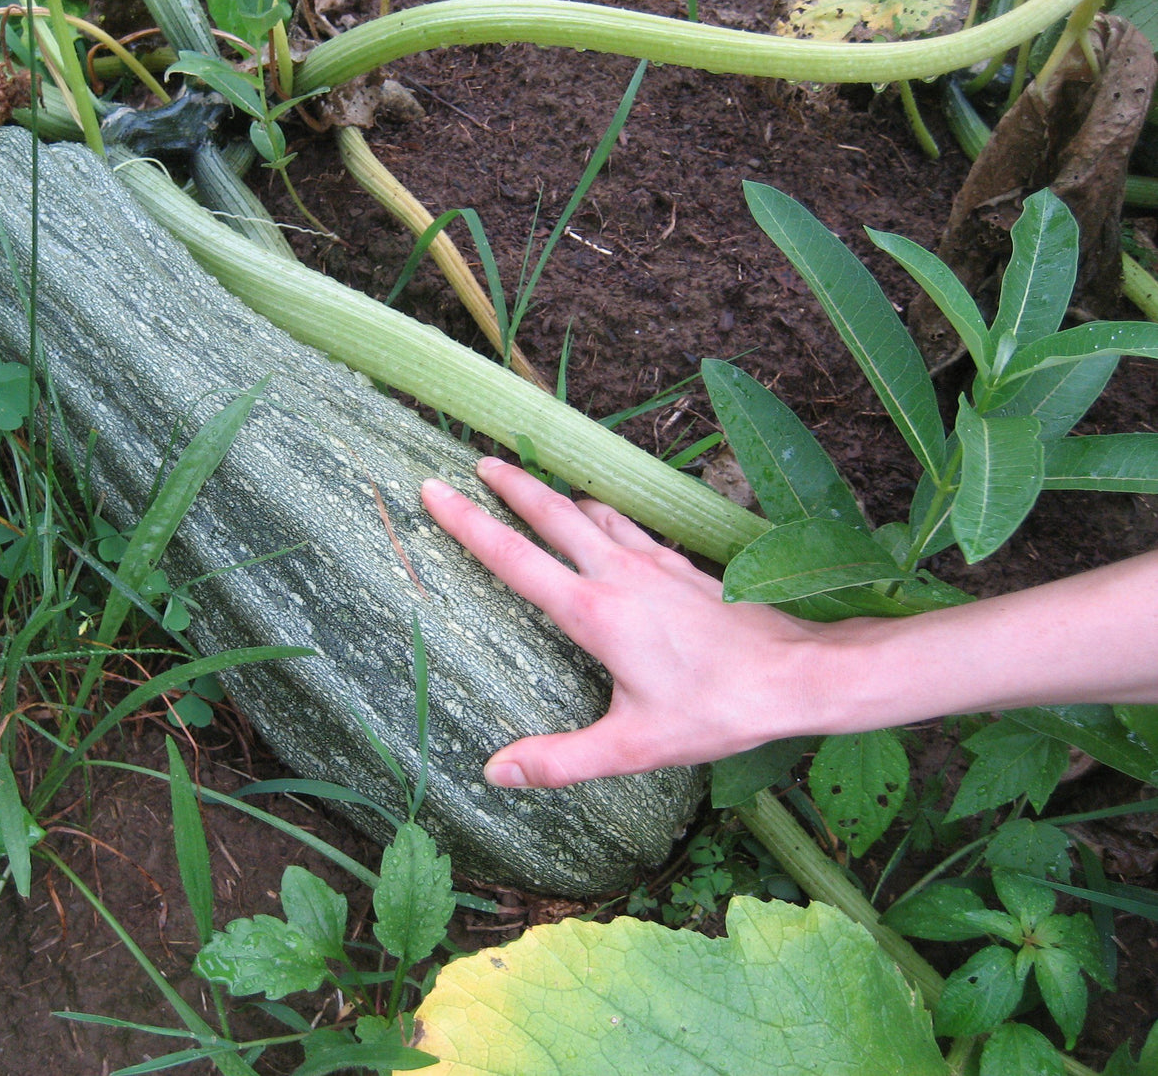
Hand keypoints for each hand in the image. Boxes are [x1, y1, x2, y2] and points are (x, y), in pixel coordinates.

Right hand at [421, 457, 828, 786]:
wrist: (798, 674)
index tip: (434, 491)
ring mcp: (655, 564)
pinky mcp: (683, 567)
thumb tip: (495, 771)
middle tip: (477, 462)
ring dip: (558, 496)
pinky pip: (630, 527)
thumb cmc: (717, 710)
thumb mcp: (633, 748)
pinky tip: (606, 524)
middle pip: (552, 514)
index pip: (514, 558)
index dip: (468, 523)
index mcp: (595, 613)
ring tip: (533, 486)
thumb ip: (561, 760)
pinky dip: (604, 515)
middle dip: (510, 486)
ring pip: (593, 513)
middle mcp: (619, 575)